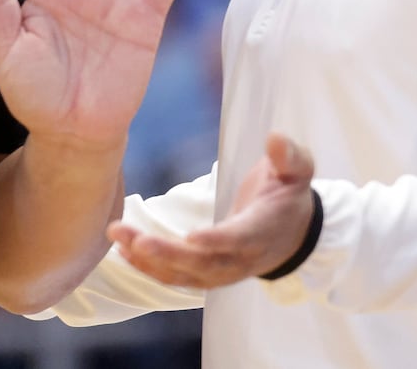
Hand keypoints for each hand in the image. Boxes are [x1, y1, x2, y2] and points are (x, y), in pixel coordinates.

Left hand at [108, 134, 316, 287]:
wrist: (294, 234)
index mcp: (264, 229)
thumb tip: (276, 137)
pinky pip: (177, 278)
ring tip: (118, 236)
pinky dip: (150, 268)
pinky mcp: (209, 276)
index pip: (239, 239)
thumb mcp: (297, 170)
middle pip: (204, 264)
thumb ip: (288, 156)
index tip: (192, 237)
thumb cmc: (289, 194)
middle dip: (169, 254)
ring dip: (150, 260)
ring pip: (185, 274)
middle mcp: (243, 258)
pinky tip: (124, 250)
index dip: (217, 240)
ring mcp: (225, 272)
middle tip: (137, 240)